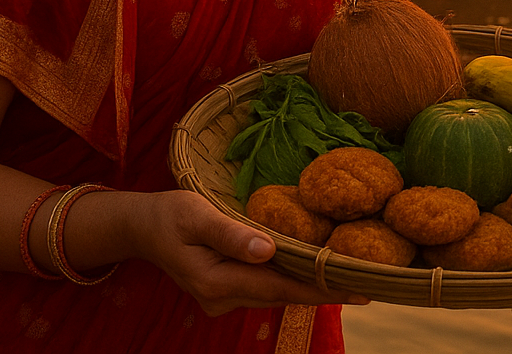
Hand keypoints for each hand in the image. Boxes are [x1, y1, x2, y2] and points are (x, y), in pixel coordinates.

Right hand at [129, 190, 366, 316]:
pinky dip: (291, 279)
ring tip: (351, 277)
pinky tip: (315, 270)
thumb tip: (267, 250)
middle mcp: (222, 298)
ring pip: (276, 293)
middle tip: (369, 283)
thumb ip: (230, 233)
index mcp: (215, 281)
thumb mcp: (196, 215)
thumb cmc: (169, 214)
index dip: (320, 288)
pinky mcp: (226, 289)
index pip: (279, 287)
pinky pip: (266, 286)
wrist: (142, 227)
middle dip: (324, 289)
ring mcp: (223, 298)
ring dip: (310, 286)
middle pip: (282, 294)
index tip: (357, 289)